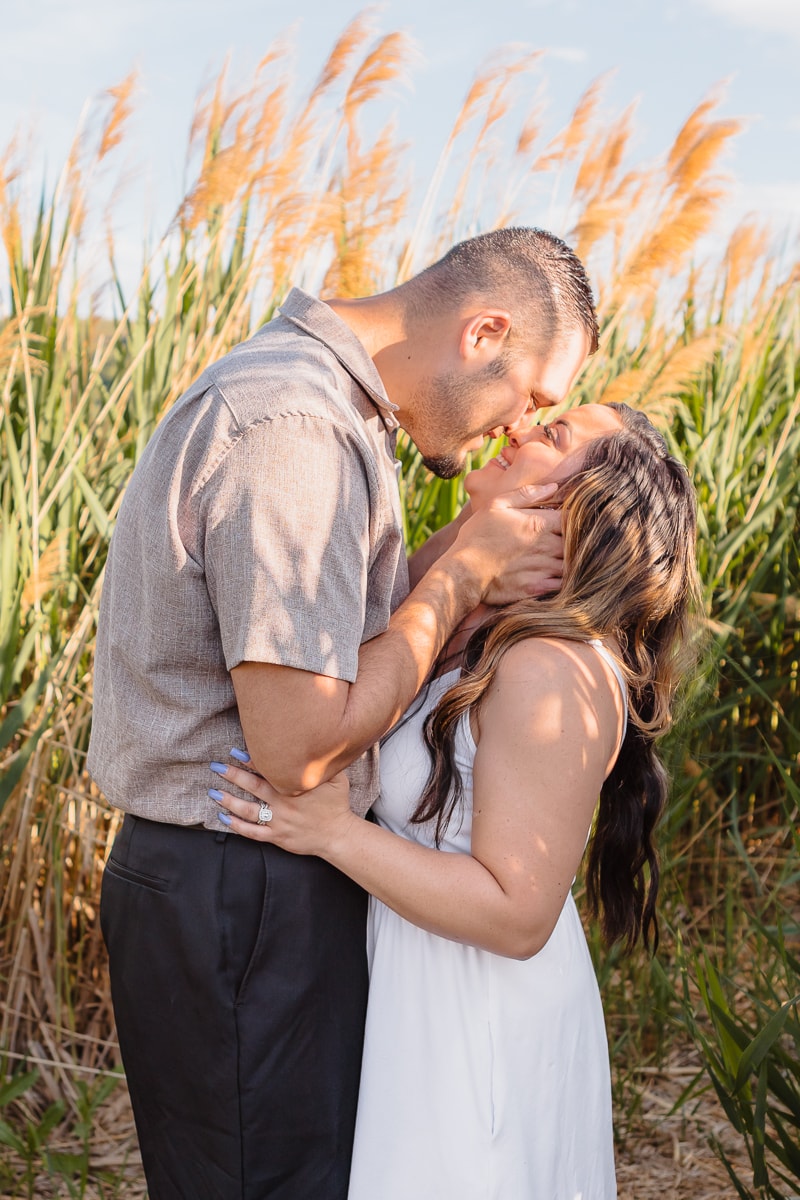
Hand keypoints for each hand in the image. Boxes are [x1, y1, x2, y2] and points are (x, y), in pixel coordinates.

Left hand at [209, 761, 355, 857]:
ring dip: (229, 800)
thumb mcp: (337, 779)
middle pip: (253, 787)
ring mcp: (278, 821)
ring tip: (213, 792)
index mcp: (294, 787)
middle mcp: (283, 803)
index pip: (269, 770)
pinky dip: (236, 826)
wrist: (338, 835)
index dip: (251, 759)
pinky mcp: (276, 836)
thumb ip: (325, 763)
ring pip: (248, 810)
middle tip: (216, 767)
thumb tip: (318, 743)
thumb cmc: (336, 804)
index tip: (235, 752)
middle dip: (233, 775)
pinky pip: (252, 832)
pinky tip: (223, 818)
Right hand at [453, 482, 562, 603]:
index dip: (573, 519)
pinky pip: (562, 584)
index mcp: (539, 523)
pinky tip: (554, 575)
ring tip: (560, 558)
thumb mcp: (496, 505)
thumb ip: (526, 494)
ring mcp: (543, 569)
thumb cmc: (477, 536)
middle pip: (576, 542)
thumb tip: (554, 487)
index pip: (572, 518)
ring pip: (571, 564)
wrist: (463, 572)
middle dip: (574, 540)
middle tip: (566, 540)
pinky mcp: (537, 588)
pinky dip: (562, 580)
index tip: (564, 521)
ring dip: (569, 560)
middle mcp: (546, 546)